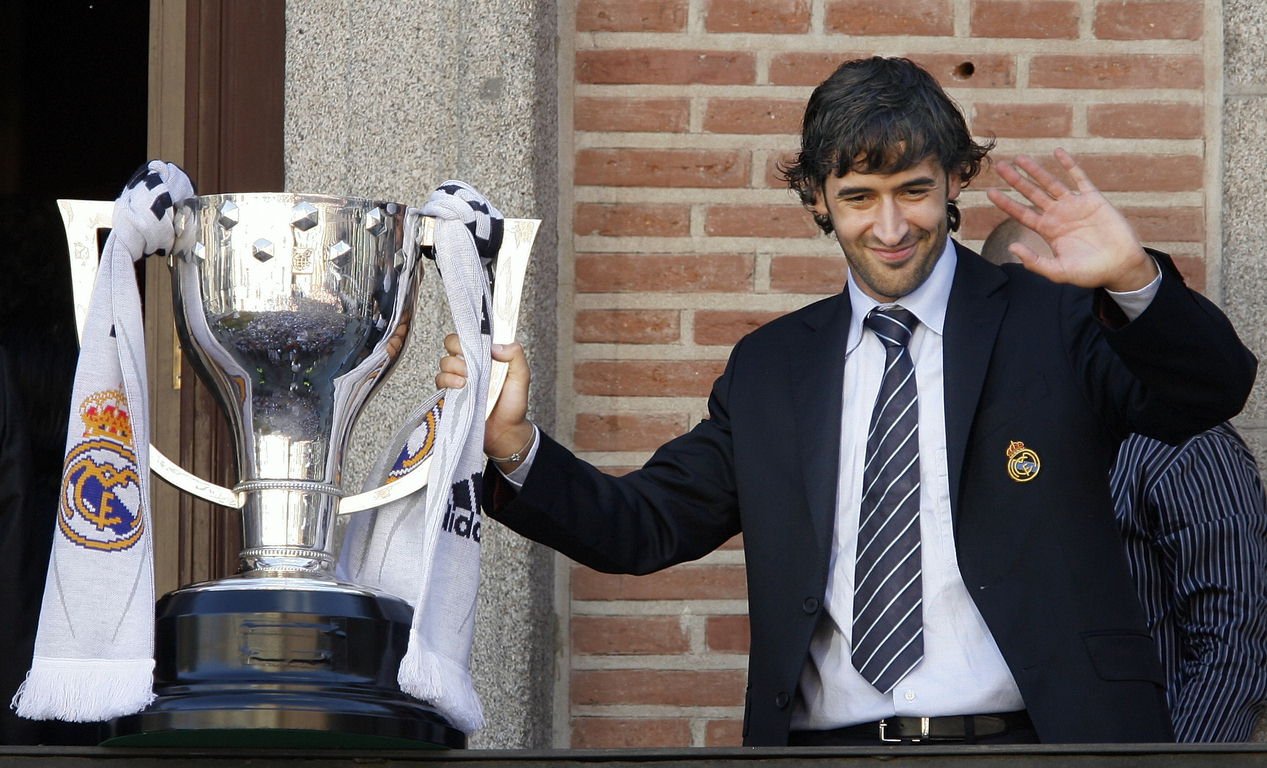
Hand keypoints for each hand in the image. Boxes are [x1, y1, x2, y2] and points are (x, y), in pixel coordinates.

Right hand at [436, 333, 534, 464]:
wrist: (505, 432)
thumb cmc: (513, 404)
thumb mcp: (521, 377)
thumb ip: (516, 356)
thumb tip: (496, 345)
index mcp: (486, 356)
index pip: (470, 335)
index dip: (469, 334)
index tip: (477, 342)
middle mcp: (470, 364)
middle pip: (452, 343)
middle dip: (458, 348)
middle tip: (471, 362)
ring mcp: (459, 378)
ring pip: (445, 361)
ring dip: (455, 367)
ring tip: (469, 379)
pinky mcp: (450, 394)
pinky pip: (440, 380)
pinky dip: (448, 380)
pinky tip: (461, 387)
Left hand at [986, 149, 1156, 291]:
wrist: (1120, 266)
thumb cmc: (1090, 272)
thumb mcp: (1058, 272)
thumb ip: (1035, 262)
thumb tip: (1012, 248)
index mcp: (1048, 230)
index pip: (1021, 213)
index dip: (1006, 203)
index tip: (990, 192)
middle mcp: (1058, 215)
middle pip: (1032, 193)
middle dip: (1016, 180)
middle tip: (1000, 166)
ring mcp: (1075, 205)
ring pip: (1051, 183)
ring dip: (1036, 170)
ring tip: (1020, 158)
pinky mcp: (1093, 199)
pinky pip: (1079, 178)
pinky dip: (1069, 165)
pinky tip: (1058, 153)